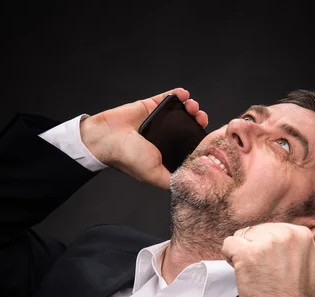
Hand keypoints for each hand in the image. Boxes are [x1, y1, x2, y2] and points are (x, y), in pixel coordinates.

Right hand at [80, 87, 207, 189]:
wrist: (108, 137)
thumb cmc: (129, 157)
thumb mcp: (155, 175)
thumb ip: (172, 180)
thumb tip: (189, 184)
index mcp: (166, 153)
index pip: (188, 146)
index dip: (199, 141)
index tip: (207, 136)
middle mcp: (163, 138)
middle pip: (187, 127)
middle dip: (198, 121)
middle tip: (201, 118)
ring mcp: (158, 121)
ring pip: (181, 112)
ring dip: (191, 107)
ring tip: (192, 107)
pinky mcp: (151, 106)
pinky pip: (168, 98)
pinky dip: (179, 94)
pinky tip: (184, 95)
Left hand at [221, 223, 314, 296]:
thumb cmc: (299, 296)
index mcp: (301, 234)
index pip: (271, 230)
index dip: (268, 249)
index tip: (275, 267)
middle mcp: (284, 233)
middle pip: (255, 232)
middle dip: (255, 250)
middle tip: (265, 273)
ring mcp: (265, 243)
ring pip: (241, 237)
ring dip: (241, 254)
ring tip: (255, 272)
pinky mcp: (247, 253)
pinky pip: (228, 244)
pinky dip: (229, 257)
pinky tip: (241, 271)